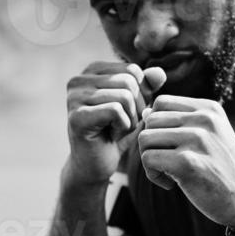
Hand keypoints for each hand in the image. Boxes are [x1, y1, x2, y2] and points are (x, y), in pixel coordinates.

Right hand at [63, 61, 166, 186]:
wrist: (96, 165)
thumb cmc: (116, 133)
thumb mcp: (137, 106)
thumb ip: (147, 86)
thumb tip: (160, 72)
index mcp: (92, 72)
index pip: (131, 70)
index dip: (141, 94)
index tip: (128, 112)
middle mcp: (78, 80)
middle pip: (128, 82)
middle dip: (137, 107)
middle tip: (124, 124)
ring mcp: (74, 98)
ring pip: (124, 96)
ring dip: (130, 119)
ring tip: (117, 130)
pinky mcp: (77, 117)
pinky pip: (115, 111)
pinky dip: (122, 126)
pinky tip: (111, 136)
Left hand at [136, 95, 234, 229]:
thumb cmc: (222, 170)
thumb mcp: (210, 137)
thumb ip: (179, 123)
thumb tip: (145, 113)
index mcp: (209, 109)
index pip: (161, 103)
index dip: (156, 125)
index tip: (170, 146)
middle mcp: (204, 119)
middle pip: (150, 120)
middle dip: (151, 144)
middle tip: (167, 163)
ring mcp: (197, 139)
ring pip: (144, 138)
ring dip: (149, 159)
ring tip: (168, 173)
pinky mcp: (187, 162)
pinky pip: (148, 159)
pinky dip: (153, 175)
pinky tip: (171, 184)